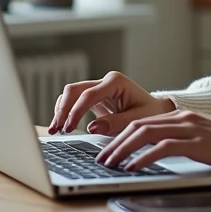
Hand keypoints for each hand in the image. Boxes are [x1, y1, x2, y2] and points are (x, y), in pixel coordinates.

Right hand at [49, 71, 175, 134]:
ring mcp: (98, 88)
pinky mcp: (93, 98)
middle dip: (63, 109)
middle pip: (75, 90)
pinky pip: (74, 100)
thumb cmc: (150, 112)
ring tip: (55, 129)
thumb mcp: (137, 119)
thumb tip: (91, 127)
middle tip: (57, 128)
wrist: (155, 110)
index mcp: (116, 82)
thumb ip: (116, 123)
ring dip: (61, 110)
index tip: (69, 127)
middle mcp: (104, 82)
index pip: (89, 94)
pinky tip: (61, 125)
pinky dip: (65, 111)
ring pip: (71, 94)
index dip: (76, 111)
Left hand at [96, 111, 210, 174]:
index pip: (142, 122)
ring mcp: (190, 129)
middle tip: (100, 160)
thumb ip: (181, 142)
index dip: (120, 136)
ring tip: (109, 164)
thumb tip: (157, 154)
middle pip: (138, 126)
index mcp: (182, 116)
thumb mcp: (202, 140)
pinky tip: (132, 168)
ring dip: (122, 150)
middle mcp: (183, 118)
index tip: (106, 150)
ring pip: (145, 134)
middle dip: (114, 143)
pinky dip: (143, 157)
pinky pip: (163, 147)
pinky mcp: (197, 143)